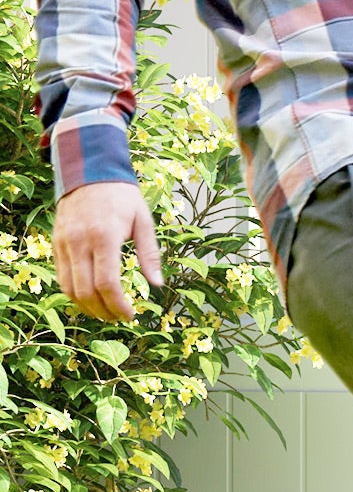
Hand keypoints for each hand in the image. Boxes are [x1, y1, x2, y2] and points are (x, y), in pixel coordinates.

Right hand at [53, 182, 162, 322]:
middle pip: (86, 291)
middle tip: (120, 318)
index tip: (131, 315)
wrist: (89, 172)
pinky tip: (90, 298)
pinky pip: (60, 277)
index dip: (118, 305)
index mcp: (105, 237)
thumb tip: (158, 284)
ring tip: (106, 313)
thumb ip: (150, 254)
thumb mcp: (143, 221)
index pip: (107, 283)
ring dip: (87, 307)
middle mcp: (80, 242)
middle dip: (103, 311)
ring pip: (68, 288)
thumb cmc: (122, 197)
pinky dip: (74, 293)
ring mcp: (64, 243)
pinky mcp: (56, 244)